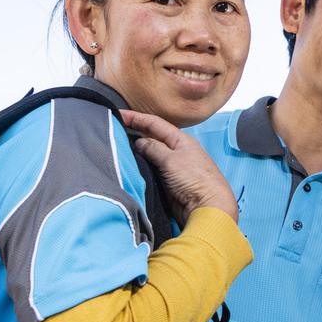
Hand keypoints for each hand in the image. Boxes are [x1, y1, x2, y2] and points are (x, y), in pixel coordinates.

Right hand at [121, 109, 237, 223]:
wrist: (207, 207)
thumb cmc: (195, 180)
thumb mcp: (171, 160)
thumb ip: (153, 148)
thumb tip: (139, 142)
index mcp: (180, 140)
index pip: (155, 124)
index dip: (136, 118)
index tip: (118, 114)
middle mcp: (177, 151)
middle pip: (152, 138)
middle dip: (134, 132)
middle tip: (114, 129)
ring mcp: (172, 167)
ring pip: (150, 154)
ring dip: (136, 151)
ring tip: (117, 145)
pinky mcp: (168, 182)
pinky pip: (151, 170)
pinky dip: (141, 166)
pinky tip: (129, 164)